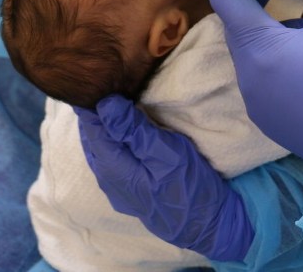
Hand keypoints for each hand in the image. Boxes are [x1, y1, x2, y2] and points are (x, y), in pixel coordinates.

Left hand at [75, 96, 252, 261]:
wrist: (211, 226)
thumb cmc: (190, 186)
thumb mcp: (165, 152)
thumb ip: (132, 130)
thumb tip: (105, 105)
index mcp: (112, 167)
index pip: (92, 126)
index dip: (93, 101)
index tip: (99, 77)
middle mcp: (108, 179)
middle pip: (93, 137)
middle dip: (97, 112)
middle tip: (107, 83)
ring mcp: (119, 187)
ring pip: (102, 149)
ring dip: (106, 125)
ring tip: (115, 100)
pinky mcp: (133, 190)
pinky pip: (113, 158)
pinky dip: (115, 139)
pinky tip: (126, 129)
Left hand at [209, 0, 302, 161]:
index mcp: (259, 49)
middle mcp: (247, 75)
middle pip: (236, 23)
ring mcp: (254, 100)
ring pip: (249, 49)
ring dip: (263, 24)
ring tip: (292, 2)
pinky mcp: (267, 116)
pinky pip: (259, 73)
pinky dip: (271, 52)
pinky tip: (301, 45)